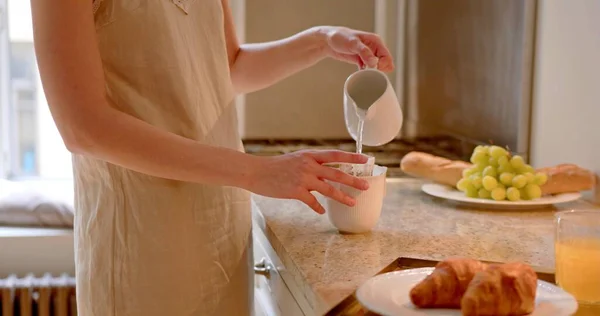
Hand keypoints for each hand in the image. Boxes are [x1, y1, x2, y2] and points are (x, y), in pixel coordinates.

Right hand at [250, 150, 369, 213]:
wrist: (256, 172)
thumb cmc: (275, 166)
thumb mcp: (295, 159)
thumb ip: (311, 164)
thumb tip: (326, 173)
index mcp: (309, 155)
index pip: (335, 155)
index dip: (351, 157)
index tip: (365, 159)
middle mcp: (308, 165)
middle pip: (336, 173)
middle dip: (353, 180)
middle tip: (365, 186)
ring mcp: (303, 178)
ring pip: (328, 189)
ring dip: (342, 197)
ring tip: (352, 203)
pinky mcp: (295, 191)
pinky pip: (312, 201)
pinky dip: (318, 207)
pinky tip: (322, 211)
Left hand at [323, 26, 393, 71]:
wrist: (328, 41)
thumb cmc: (340, 37)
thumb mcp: (353, 43)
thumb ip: (364, 52)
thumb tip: (374, 63)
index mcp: (376, 41)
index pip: (387, 57)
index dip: (383, 65)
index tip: (373, 68)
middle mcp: (374, 48)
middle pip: (384, 64)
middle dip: (378, 69)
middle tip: (367, 71)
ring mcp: (368, 55)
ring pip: (377, 68)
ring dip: (372, 72)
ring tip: (362, 72)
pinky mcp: (361, 61)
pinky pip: (368, 70)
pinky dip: (365, 73)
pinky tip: (359, 73)